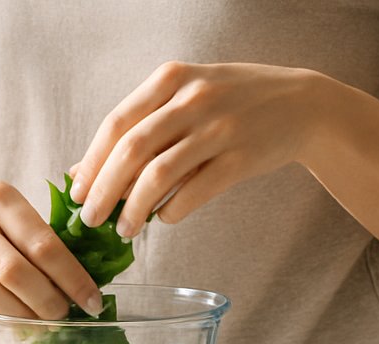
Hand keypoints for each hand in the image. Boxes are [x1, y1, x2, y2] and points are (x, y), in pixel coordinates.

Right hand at [0, 180, 103, 320]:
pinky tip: (7, 320)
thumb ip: (41, 238)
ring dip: (19, 314)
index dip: (72, 278)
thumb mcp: (11, 209)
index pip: (43, 244)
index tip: (92, 300)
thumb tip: (82, 285)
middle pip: (14, 271)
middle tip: (64, 315)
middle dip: (46, 301)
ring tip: (39, 322)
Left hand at [68, 62, 325, 234]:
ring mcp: (219, 127)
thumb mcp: (184, 99)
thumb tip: (81, 172)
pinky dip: (170, 212)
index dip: (91, 163)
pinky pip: (192, 193)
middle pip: (131, 151)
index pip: (116, 124)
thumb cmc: (231, 103)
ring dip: (133, 210)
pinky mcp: (241, 158)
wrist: (302, 105)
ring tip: (123, 229)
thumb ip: (138, 128)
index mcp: (171, 78)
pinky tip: (163, 219)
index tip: (76, 193)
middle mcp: (193, 98)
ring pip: (158, 176)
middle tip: (91, 220)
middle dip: (104, 191)